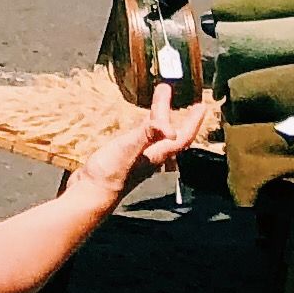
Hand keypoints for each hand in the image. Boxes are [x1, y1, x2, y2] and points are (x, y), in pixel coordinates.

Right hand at [76, 90, 202, 205]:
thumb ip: (147, 136)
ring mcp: (140, 157)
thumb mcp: (128, 149)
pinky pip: (144, 137)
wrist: (92, 192)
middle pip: (172, 134)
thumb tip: (171, 130)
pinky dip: (147, 126)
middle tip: (187, 99)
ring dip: (163, 119)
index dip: (193, 121)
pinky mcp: (126, 157)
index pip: (182, 137)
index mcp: (157, 153)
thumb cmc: (110, 173)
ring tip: (161, 104)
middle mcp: (152, 156)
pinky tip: (139, 124)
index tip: (201, 106)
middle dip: (180, 116)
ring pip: (159, 136)